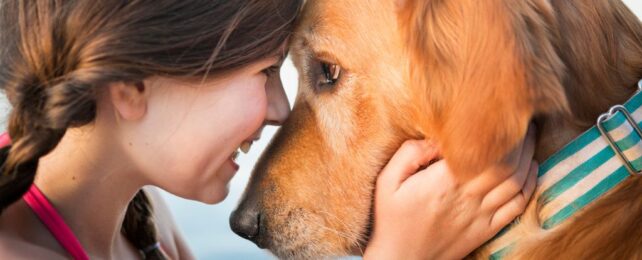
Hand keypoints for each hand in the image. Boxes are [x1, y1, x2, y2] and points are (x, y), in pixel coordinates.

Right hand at [364, 127, 536, 259]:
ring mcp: (480, 216)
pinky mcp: (486, 229)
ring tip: (530, 138)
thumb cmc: (391, 218)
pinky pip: (517, 206)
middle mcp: (467, 197)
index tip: (505, 114)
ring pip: (517, 183)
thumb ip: (409, 153)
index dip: (502, 132)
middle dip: (522, 140)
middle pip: (508, 164)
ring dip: (529, 158)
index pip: (486, 152)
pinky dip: (529, 186)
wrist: (400, 259)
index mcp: (444, 181)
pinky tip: (531, 170)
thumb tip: (437, 138)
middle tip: (524, 120)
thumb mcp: (387, 181)